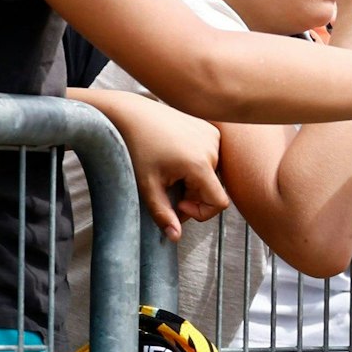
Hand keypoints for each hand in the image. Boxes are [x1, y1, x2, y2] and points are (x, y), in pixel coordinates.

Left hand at [96, 94, 231, 241]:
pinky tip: (176, 155)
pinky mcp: (211, 128)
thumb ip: (163, 214)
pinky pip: (211, 155)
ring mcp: (214, 136)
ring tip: (170, 170)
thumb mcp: (147, 186)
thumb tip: (175, 238)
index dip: (200, 212)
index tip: (177, 205)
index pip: (219, 203)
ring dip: (195, 179)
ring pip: (213, 173)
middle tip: (168, 189)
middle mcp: (213, 149)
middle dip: (193, 195)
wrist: (132, 113)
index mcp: (199, 165)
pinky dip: (197, 162)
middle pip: (214, 188)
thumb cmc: (136, 148)